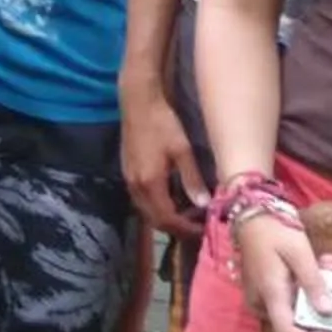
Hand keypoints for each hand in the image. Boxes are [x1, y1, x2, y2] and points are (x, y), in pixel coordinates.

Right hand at [122, 93, 204, 238]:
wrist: (138, 101)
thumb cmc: (163, 122)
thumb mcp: (182, 150)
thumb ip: (191, 179)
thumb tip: (203, 204)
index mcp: (150, 183)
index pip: (167, 218)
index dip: (185, 229)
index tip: (203, 230)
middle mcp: (135, 186)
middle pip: (154, 220)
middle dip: (175, 227)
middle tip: (197, 226)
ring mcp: (129, 179)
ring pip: (146, 210)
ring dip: (165, 217)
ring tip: (186, 214)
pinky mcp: (127, 172)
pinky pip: (141, 199)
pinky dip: (156, 205)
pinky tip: (171, 198)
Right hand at [234, 213, 331, 331]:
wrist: (252, 217)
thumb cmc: (275, 232)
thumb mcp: (300, 253)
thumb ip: (314, 283)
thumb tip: (329, 312)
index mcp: (270, 295)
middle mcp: (262, 303)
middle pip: (294, 324)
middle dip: (320, 311)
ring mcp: (261, 299)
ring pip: (294, 312)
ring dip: (315, 297)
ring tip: (328, 268)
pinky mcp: (264, 294)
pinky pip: (288, 302)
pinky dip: (305, 291)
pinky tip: (316, 270)